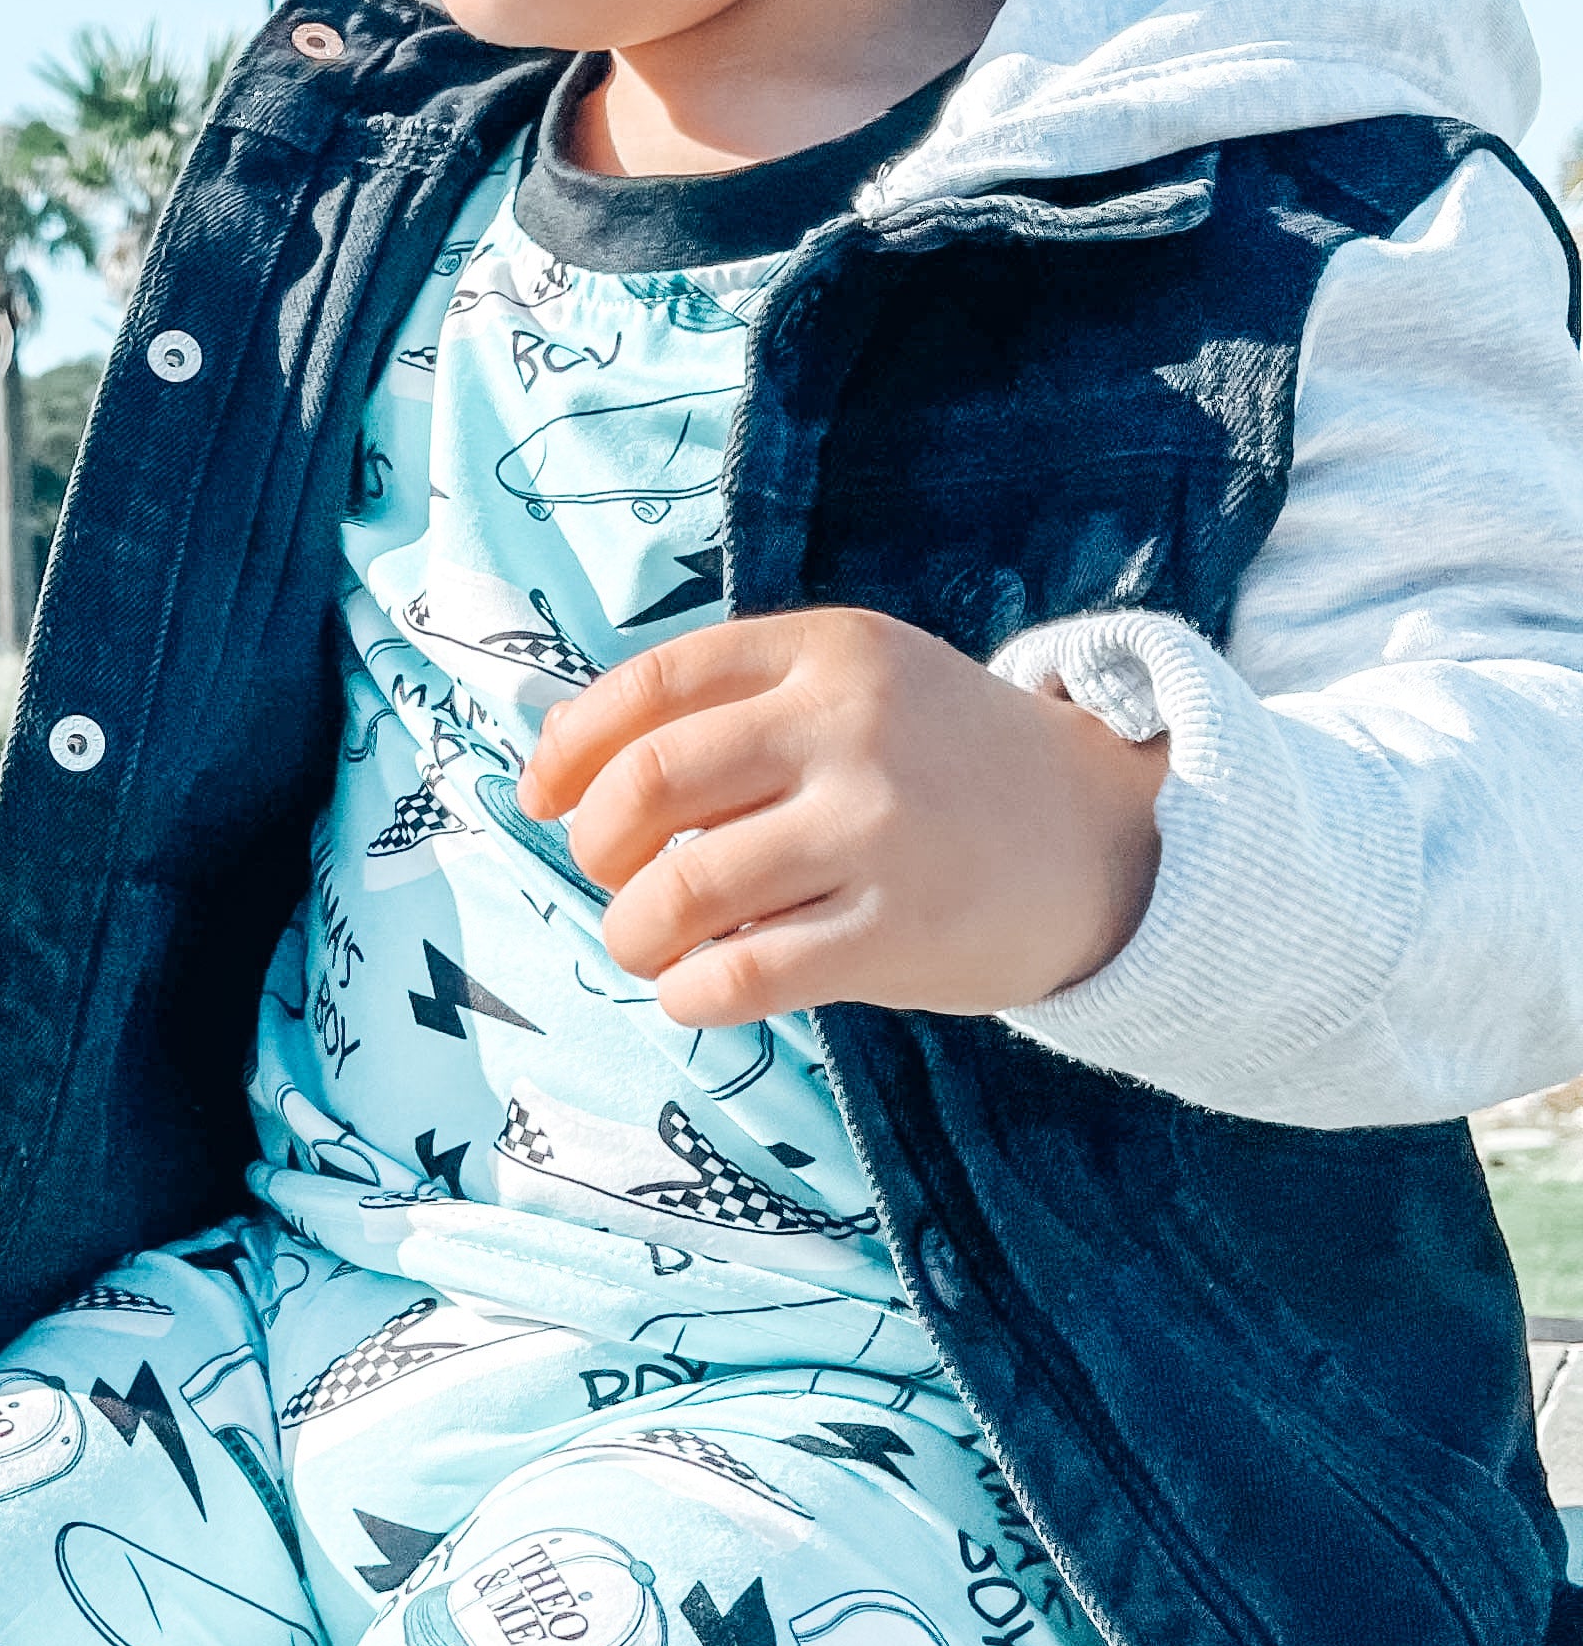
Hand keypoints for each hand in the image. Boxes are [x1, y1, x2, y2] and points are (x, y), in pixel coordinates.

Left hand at [518, 608, 1165, 1028]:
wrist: (1105, 837)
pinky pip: (737, 978)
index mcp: (828, 651)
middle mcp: (849, 728)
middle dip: (594, 848)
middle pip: (644, 790)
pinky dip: (686, 995)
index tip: (540, 798)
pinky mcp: (897, 932)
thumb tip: (561, 758)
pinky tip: (698, 990)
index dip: (566, 751)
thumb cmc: (942, 764)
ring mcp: (875, 831)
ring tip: (650, 945)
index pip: (648, 688)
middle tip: (615, 878)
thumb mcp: (856, 684)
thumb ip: (732, 704)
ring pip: (678, 894)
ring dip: (631, 934)